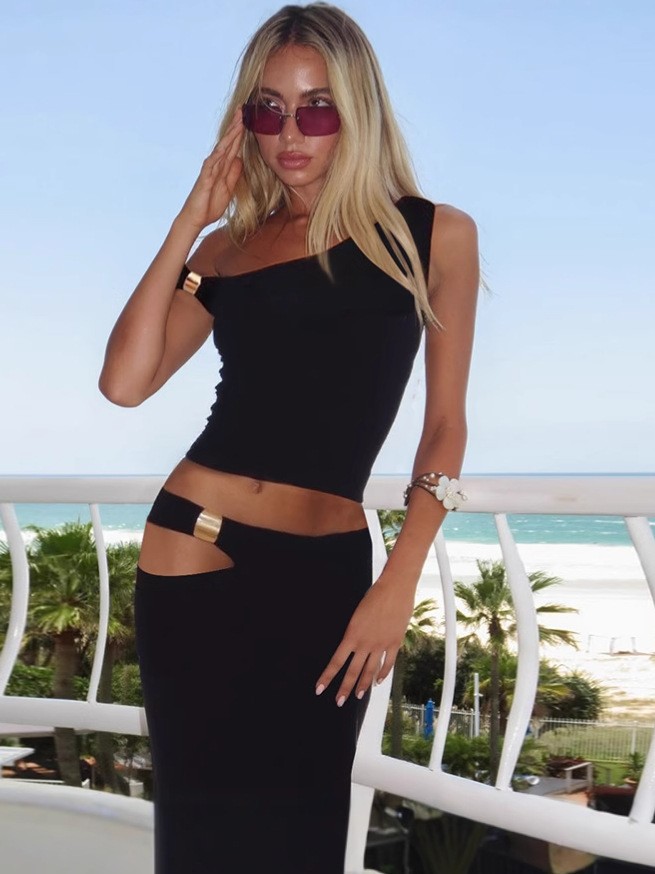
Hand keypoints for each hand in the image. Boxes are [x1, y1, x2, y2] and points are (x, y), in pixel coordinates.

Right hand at [177, 108, 243, 231]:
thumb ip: (233, 174)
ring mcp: (210, 170)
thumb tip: (239, 159)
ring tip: (237, 121)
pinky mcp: (204, 178)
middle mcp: (216, 164)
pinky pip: (211, 164)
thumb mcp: (228, 188)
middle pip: (228, 142)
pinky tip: (224, 146)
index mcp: (223, 167)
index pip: (233, 146)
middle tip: (242, 110)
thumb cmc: (210, 204)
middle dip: (235, 126)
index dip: (240, 133)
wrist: (196, 218)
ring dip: (229, 135)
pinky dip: (218, 154)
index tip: (248, 119)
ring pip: (221, 148)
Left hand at [315, 578, 414, 705]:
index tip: (319, 688)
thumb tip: (352, 642)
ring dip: (363, 686)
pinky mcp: (394, 643)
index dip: (327, 676)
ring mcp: (381, 644)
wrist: (394, 588)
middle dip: (344, 688)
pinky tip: (377, 681)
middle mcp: (365, 643)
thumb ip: (354, 631)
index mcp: (351, 634)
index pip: (336, 661)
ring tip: (358, 696)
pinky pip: (387, 663)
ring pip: (370, 671)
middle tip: (338, 701)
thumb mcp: (356, 614)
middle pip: (352, 671)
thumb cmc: (374, 596)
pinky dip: (382, 674)